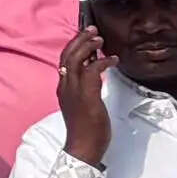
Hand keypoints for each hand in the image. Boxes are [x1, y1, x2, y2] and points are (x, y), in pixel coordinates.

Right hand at [54, 28, 113, 165]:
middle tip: (92, 29)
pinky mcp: (86, 96)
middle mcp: (65, 87)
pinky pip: (92, 72)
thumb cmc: (86, 129)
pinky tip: (113, 60)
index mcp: (63, 89)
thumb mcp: (83, 105)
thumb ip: (85, 88)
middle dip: (79, 40)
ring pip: (75, 60)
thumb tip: (94, 73)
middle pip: (67, 56)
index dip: (74, 46)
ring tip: (100, 38)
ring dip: (88, 47)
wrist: (83, 147)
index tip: (85, 36)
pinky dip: (102, 62)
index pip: (64, 61)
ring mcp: (74, 91)